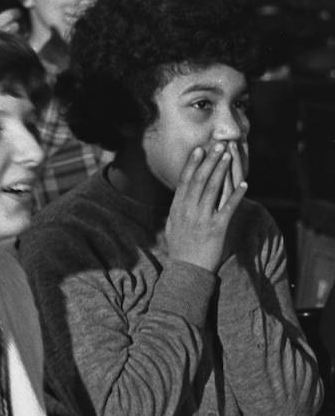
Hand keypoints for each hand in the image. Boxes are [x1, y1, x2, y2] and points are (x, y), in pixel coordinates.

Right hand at [165, 141, 246, 273]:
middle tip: (218, 145)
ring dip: (221, 171)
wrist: (187, 270)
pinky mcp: (216, 228)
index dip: (193, 164)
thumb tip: (181, 195)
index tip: (199, 149)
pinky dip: (236, 195)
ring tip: (229, 156)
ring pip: (212, 189)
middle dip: (209, 161)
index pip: (185, 181)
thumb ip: (177, 209)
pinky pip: (228, 208)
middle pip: (199, 180)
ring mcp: (202, 219)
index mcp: (177, 209)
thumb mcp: (172, 226)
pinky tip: (245, 184)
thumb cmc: (180, 248)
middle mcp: (188, 211)